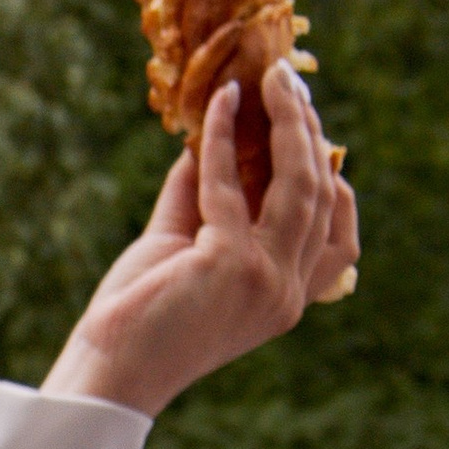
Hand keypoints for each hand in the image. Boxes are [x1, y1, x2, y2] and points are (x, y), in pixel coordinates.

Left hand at [43, 66, 357, 419]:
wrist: (108, 370)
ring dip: (285, 122)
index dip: (332, 179)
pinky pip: (229, 184)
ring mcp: (266, 280)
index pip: (340, 237)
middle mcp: (289, 293)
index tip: (311, 131)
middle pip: (323, 196)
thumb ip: (205, 193)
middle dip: (309, 131)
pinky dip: (221, 138)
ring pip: (298, 184)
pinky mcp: (230, 264)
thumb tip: (214, 130)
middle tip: (287, 80)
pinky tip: (217, 105)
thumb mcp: (184, 245)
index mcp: (289, 299)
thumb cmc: (142, 315)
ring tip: (269, 77)